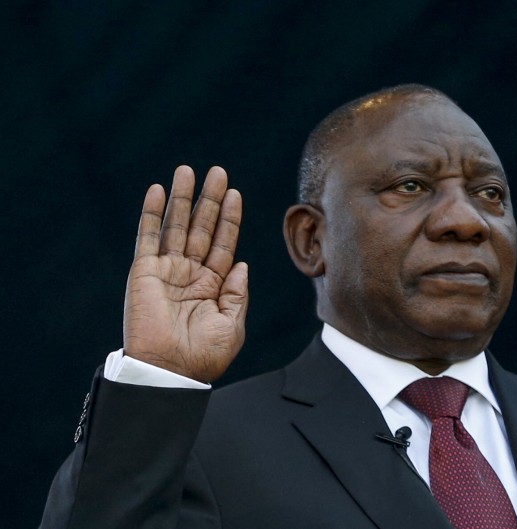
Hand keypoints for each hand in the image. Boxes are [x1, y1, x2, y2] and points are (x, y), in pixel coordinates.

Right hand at [123, 166, 248, 382]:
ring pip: (177, 226)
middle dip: (210, 200)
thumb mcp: (232, 325)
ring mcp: (167, 271)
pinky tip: (157, 191)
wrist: (171, 371)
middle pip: (203, 228)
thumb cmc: (203, 356)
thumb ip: (238, 293)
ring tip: (188, 170)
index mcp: (214, 286)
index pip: (224, 244)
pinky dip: (152, 213)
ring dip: (182, 198)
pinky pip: (148, 237)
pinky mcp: (144, 272)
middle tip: (218, 172)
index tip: (236, 194)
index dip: (229, 219)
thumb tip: (242, 264)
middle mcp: (190, 274)